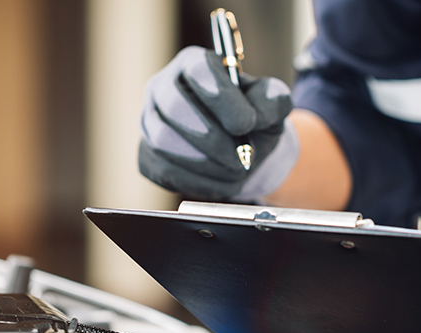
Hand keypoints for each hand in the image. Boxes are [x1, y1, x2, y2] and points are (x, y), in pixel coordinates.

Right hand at [139, 46, 298, 201]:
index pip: (198, 70)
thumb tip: (257, 117)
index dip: (221, 98)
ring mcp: (149, 121)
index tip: (246, 124)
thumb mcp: (273, 103)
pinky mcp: (147, 155)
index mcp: (194, 63)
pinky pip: (165, 170)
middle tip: (241, 157)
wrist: (240, 148)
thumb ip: (273, 101)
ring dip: (207, 163)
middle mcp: (163, 87)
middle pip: (174, 107)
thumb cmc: (253, 117)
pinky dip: (199, 181)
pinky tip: (222, 179)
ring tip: (236, 169)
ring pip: (165, 142)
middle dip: (212, 138)